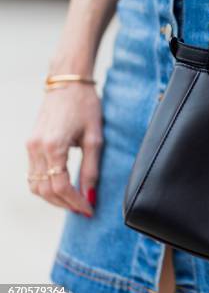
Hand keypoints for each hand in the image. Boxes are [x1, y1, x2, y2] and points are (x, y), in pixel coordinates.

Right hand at [26, 84, 102, 216]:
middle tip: (84, 209)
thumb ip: (91, 169)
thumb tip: (90, 196)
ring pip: (35, 185)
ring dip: (54, 198)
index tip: (90, 210)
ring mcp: (30, 146)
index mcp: (53, 146)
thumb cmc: (86, 106)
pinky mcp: (30, 143)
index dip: (75, 202)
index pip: (60, 187)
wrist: (68, 82)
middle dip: (65, 204)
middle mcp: (36, 148)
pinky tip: (63, 188)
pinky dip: (46, 186)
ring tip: (75, 202)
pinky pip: (33, 174)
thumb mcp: (95, 138)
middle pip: (45, 190)